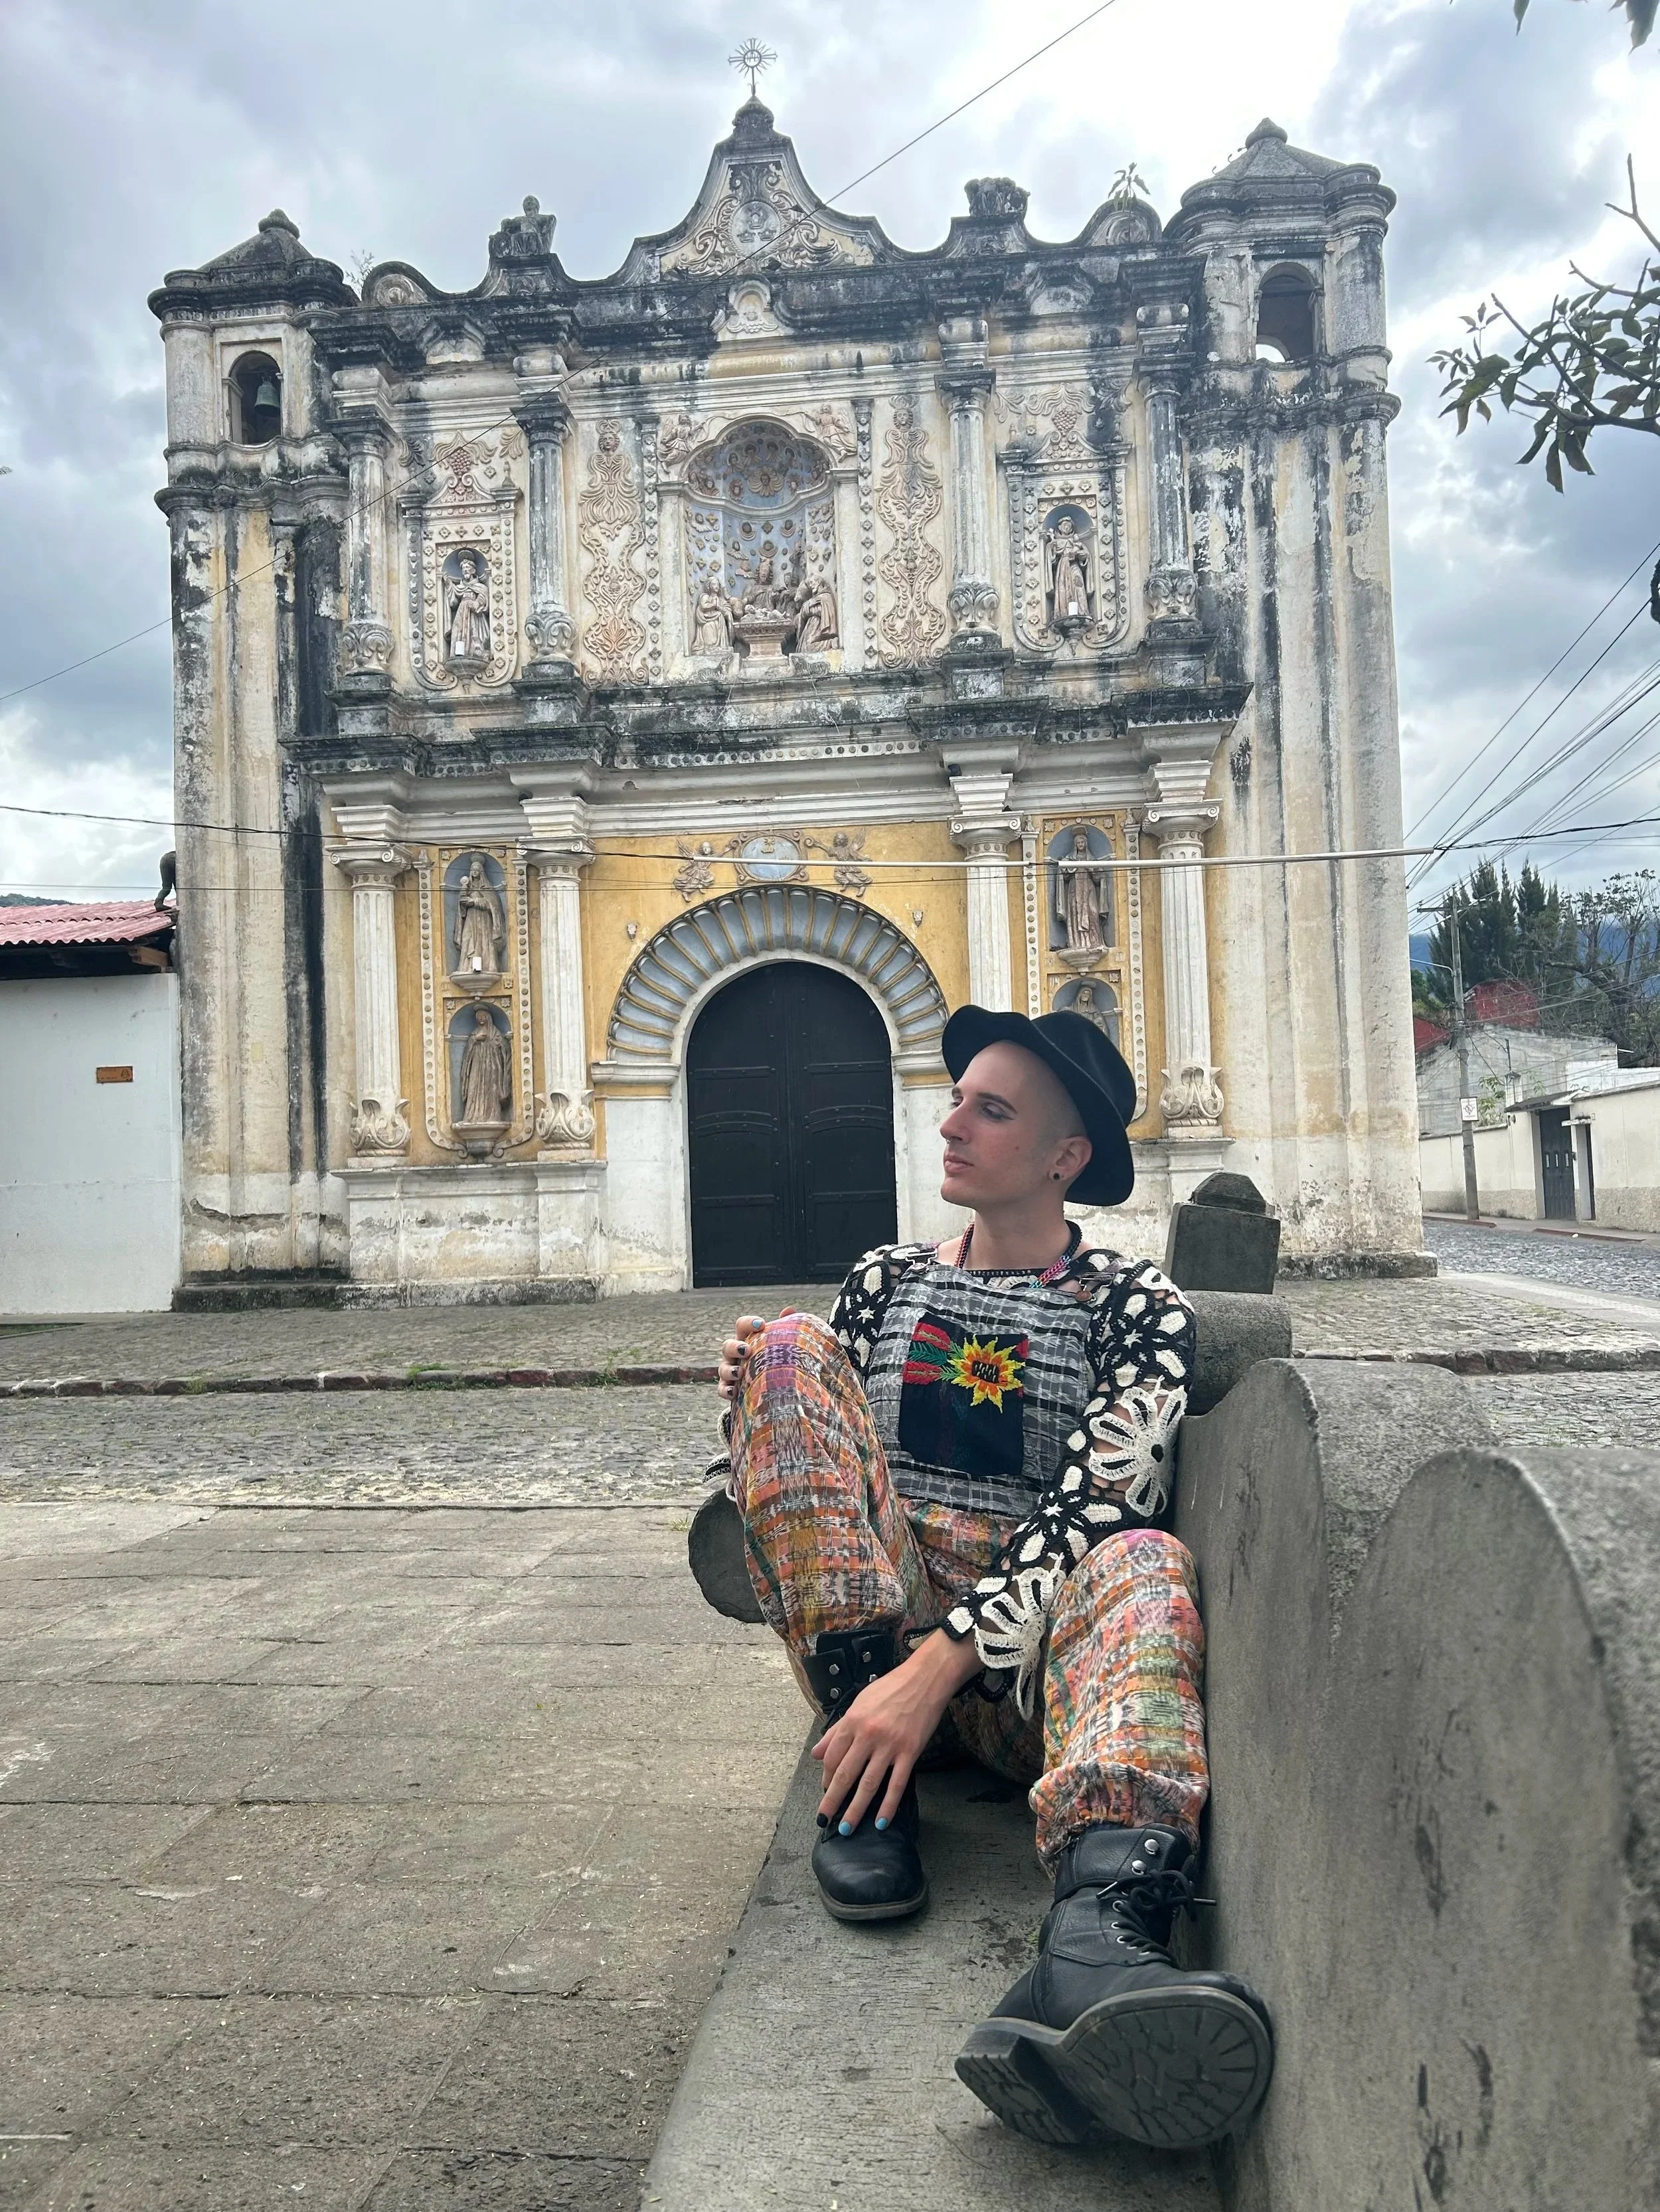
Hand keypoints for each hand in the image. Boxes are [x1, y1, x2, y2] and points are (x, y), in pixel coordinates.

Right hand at [716, 1306, 800, 1401]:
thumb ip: (784, 1326)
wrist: (770, 1384)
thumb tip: (790, 1309)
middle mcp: (735, 1354)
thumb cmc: (773, 1357)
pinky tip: (734, 1392)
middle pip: (727, 1346)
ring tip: (740, 1373)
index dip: (748, 1323)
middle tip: (747, 1350)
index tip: (761, 1324)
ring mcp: (730, 1371)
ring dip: (730, 1370)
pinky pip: (722, 1389)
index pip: (742, 1325)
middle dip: (735, 1347)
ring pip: (722, 1368)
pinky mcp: (730, 1389)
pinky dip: (726, 1390)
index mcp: (746, 1338)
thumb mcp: (779, 1343)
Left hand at [813, 1629, 981, 1832]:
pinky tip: (880, 1822)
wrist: (925, 1678)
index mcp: (853, 1721)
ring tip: (846, 1828)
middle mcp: (868, 1735)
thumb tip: (815, 1753)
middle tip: (824, 1820)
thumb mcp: (858, 1703)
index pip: (832, 1756)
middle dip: (832, 1800)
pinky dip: (888, 1806)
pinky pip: (897, 1784)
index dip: (825, 1777)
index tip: (825, 1790)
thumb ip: (837, 1730)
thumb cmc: (891, 1688)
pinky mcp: (910, 1752)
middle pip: (845, 1774)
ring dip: (855, 1809)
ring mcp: (890, 1745)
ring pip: (868, 1784)